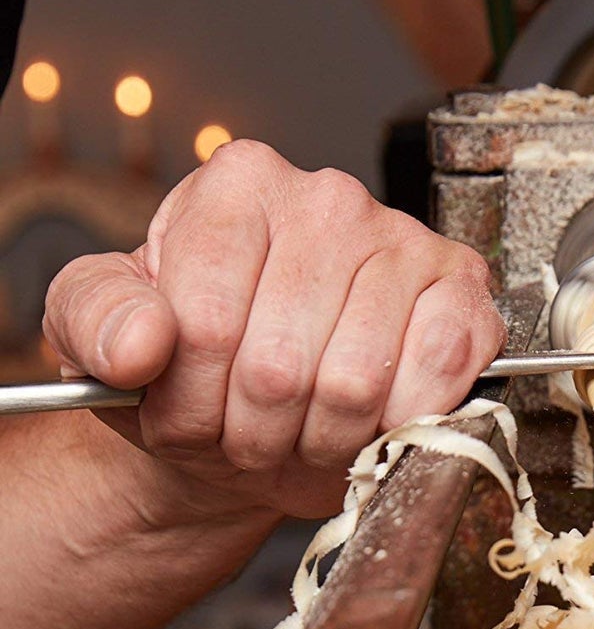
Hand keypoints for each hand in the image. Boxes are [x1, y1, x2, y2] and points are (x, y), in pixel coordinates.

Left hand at [43, 141, 503, 521]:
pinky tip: (371, 422)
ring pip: (355, 385)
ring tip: (299, 430)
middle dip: (255, 431)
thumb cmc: (184, 365)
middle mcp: (328, 200)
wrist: (250, 414)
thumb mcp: (99, 333)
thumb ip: (95, 321)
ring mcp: (404, 245)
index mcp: (238, 187)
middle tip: (246, 431)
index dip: (192, 400)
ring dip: (320, 440)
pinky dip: (402, 423)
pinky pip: (442, 371)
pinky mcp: (463, 296)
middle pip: (280, 365)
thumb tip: (139, 343)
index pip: (206, 320)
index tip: (186, 412)